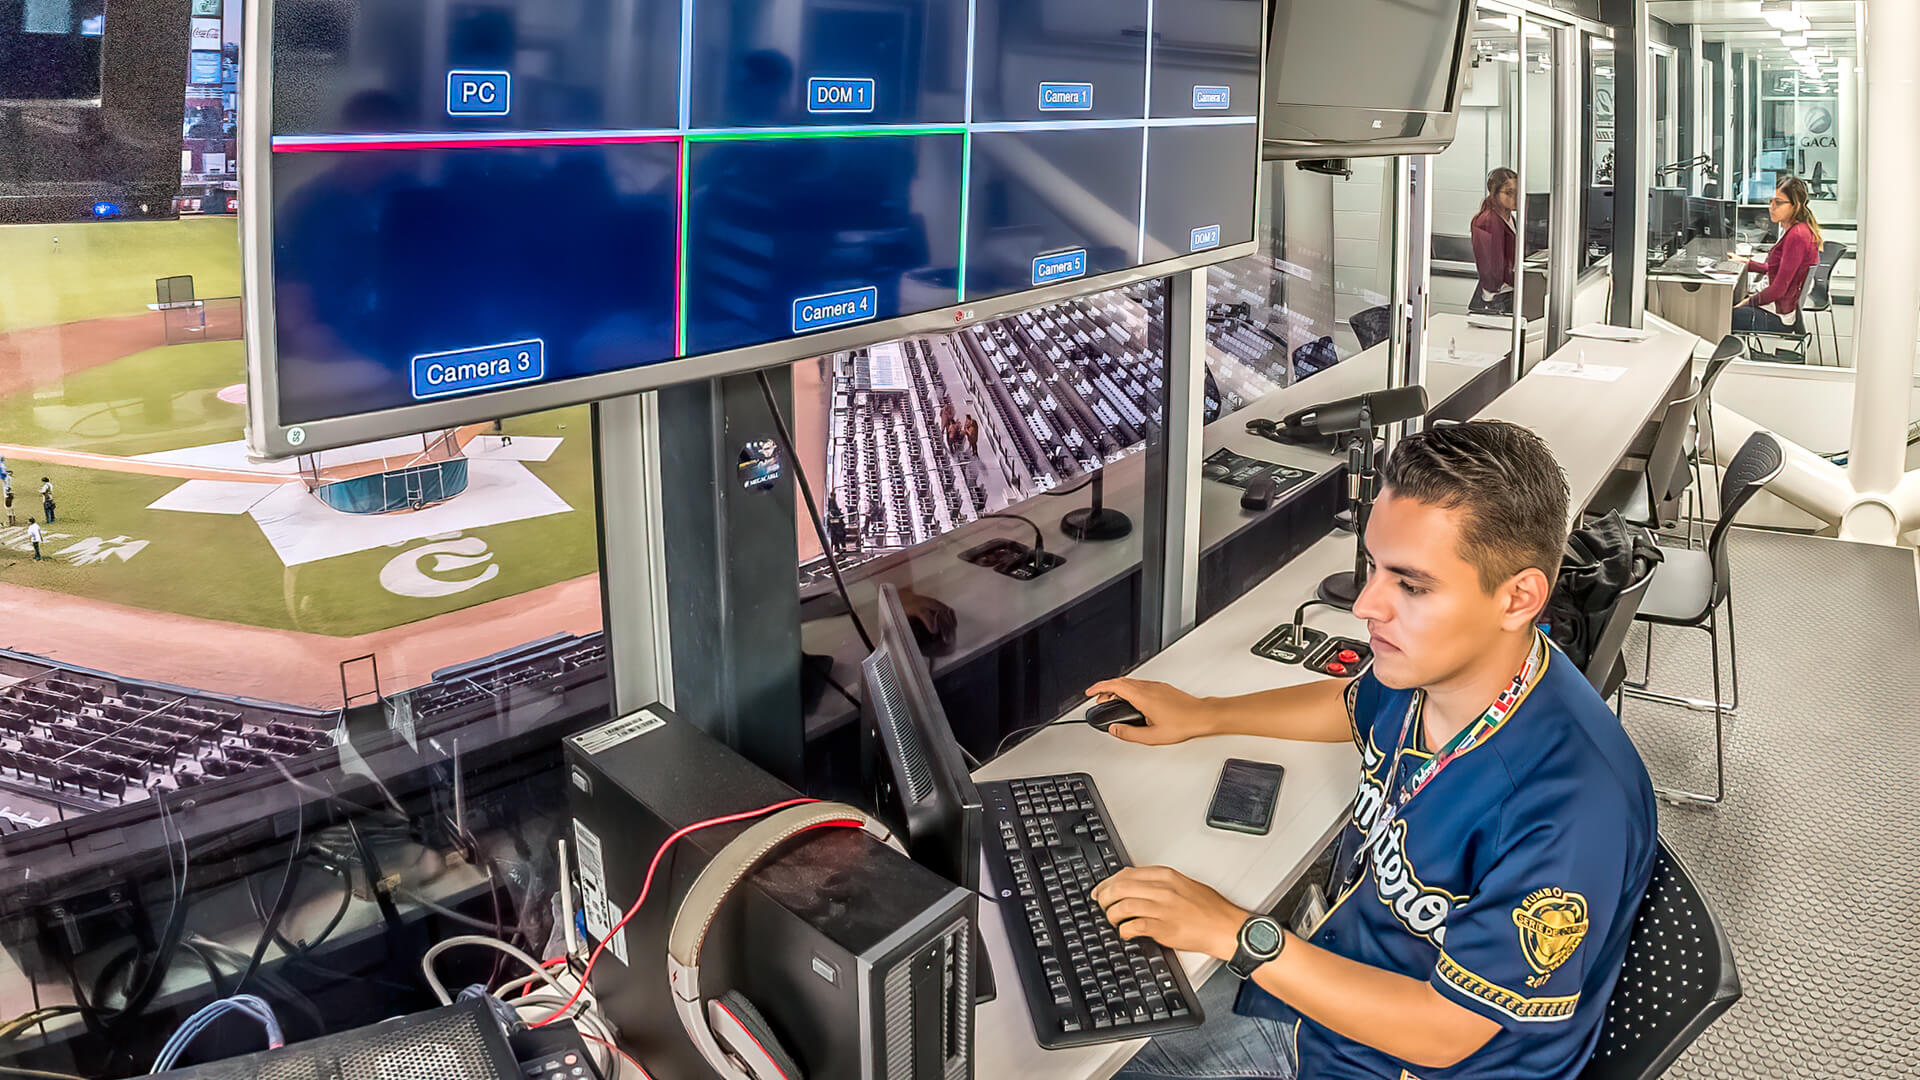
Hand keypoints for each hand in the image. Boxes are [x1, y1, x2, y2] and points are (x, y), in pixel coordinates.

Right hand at [1082, 678, 1215, 744]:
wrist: (1202, 716)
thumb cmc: (1183, 723)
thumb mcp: (1152, 736)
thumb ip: (1129, 733)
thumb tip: (1115, 729)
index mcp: (1143, 697)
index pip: (1114, 686)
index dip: (1099, 688)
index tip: (1090, 692)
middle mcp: (1148, 687)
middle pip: (1120, 682)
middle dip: (1105, 689)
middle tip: (1099, 700)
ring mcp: (1156, 686)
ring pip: (1130, 682)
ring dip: (1117, 689)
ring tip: (1112, 701)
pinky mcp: (1162, 688)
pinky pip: (1139, 684)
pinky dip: (1128, 689)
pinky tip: (1130, 700)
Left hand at [1091, 866, 1249, 962]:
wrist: (1226, 927)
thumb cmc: (1210, 909)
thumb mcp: (1184, 884)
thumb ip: (1160, 882)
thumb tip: (1134, 884)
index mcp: (1166, 876)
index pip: (1126, 873)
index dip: (1108, 882)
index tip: (1101, 890)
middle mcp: (1162, 889)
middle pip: (1120, 888)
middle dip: (1105, 897)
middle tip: (1101, 905)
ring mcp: (1162, 908)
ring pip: (1122, 906)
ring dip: (1112, 915)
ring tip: (1114, 921)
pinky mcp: (1163, 928)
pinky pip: (1134, 926)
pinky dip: (1124, 930)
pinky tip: (1126, 932)